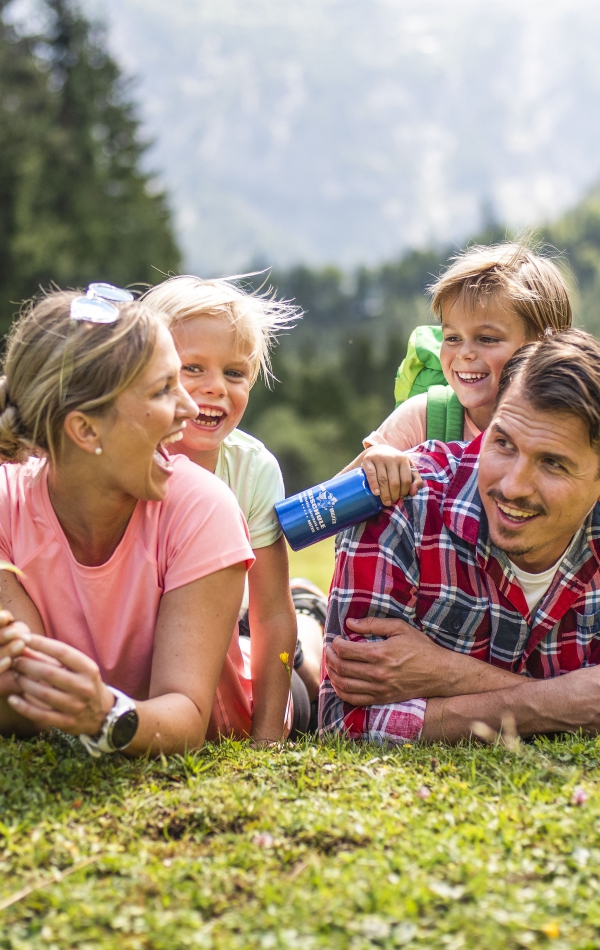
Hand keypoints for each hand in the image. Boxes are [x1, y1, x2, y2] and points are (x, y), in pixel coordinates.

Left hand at [8, 635, 114, 735]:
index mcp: (88, 669)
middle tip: (14, 660)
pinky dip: (23, 707)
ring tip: (15, 675)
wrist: (102, 714)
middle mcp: (84, 687)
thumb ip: (56, 658)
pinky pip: (40, 715)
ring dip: (24, 683)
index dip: (42, 644)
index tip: (25, 638)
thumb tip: (27, 645)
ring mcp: (75, 706)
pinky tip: (12, 699)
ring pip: (43, 694)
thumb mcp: (79, 669)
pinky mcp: (66, 722)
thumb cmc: (85, 684)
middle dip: (27, 664)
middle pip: (49, 673)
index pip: (62, 652)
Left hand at [325, 616, 445, 704]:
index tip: (336, 639)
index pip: (345, 650)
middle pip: (341, 667)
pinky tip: (338, 682)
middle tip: (329, 650)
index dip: (335, 643)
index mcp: (380, 653)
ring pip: (344, 684)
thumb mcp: (400, 628)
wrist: (439, 673)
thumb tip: (350, 623)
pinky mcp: (381, 699)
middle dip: (331, 657)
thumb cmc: (420, 647)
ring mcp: (379, 689)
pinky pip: (353, 699)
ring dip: (332, 674)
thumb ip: (373, 624)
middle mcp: (377, 673)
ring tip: (331, 664)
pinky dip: (341, 691)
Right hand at [362, 445, 423, 505]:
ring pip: (383, 480)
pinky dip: (374, 485)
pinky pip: (371, 475)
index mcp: (403, 459)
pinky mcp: (368, 460)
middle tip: (391, 502)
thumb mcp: (407, 467)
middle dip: (394, 495)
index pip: (406, 480)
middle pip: (394, 482)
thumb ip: (415, 479)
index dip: (404, 491)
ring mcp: (379, 458)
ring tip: (385, 501)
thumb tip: (413, 493)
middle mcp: (392, 457)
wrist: (377, 450)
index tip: (400, 497)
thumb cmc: (394, 463)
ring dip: (385, 494)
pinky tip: (376, 493)